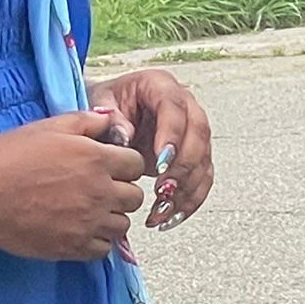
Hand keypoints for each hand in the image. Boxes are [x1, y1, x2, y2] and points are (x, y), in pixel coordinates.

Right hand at [0, 111, 146, 261]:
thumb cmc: (8, 157)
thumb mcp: (49, 127)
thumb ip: (87, 121)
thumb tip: (109, 119)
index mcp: (97, 159)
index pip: (136, 164)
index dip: (124, 164)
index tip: (110, 166)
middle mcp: (99, 192)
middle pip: (134, 197)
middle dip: (121, 191)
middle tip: (100, 189)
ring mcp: (87, 223)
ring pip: (122, 225)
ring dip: (111, 217)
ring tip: (89, 211)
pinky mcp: (71, 247)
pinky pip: (102, 250)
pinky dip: (96, 241)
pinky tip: (79, 229)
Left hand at [90, 68, 213, 229]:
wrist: (113, 112)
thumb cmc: (107, 105)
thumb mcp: (101, 103)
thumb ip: (110, 118)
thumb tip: (125, 137)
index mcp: (161, 86)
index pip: (175, 107)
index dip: (171, 135)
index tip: (160, 162)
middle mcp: (185, 106)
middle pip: (198, 134)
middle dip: (184, 166)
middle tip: (164, 190)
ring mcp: (193, 131)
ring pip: (204, 160)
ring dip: (187, 189)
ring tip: (162, 211)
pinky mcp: (195, 155)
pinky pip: (202, 178)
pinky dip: (190, 200)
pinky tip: (171, 217)